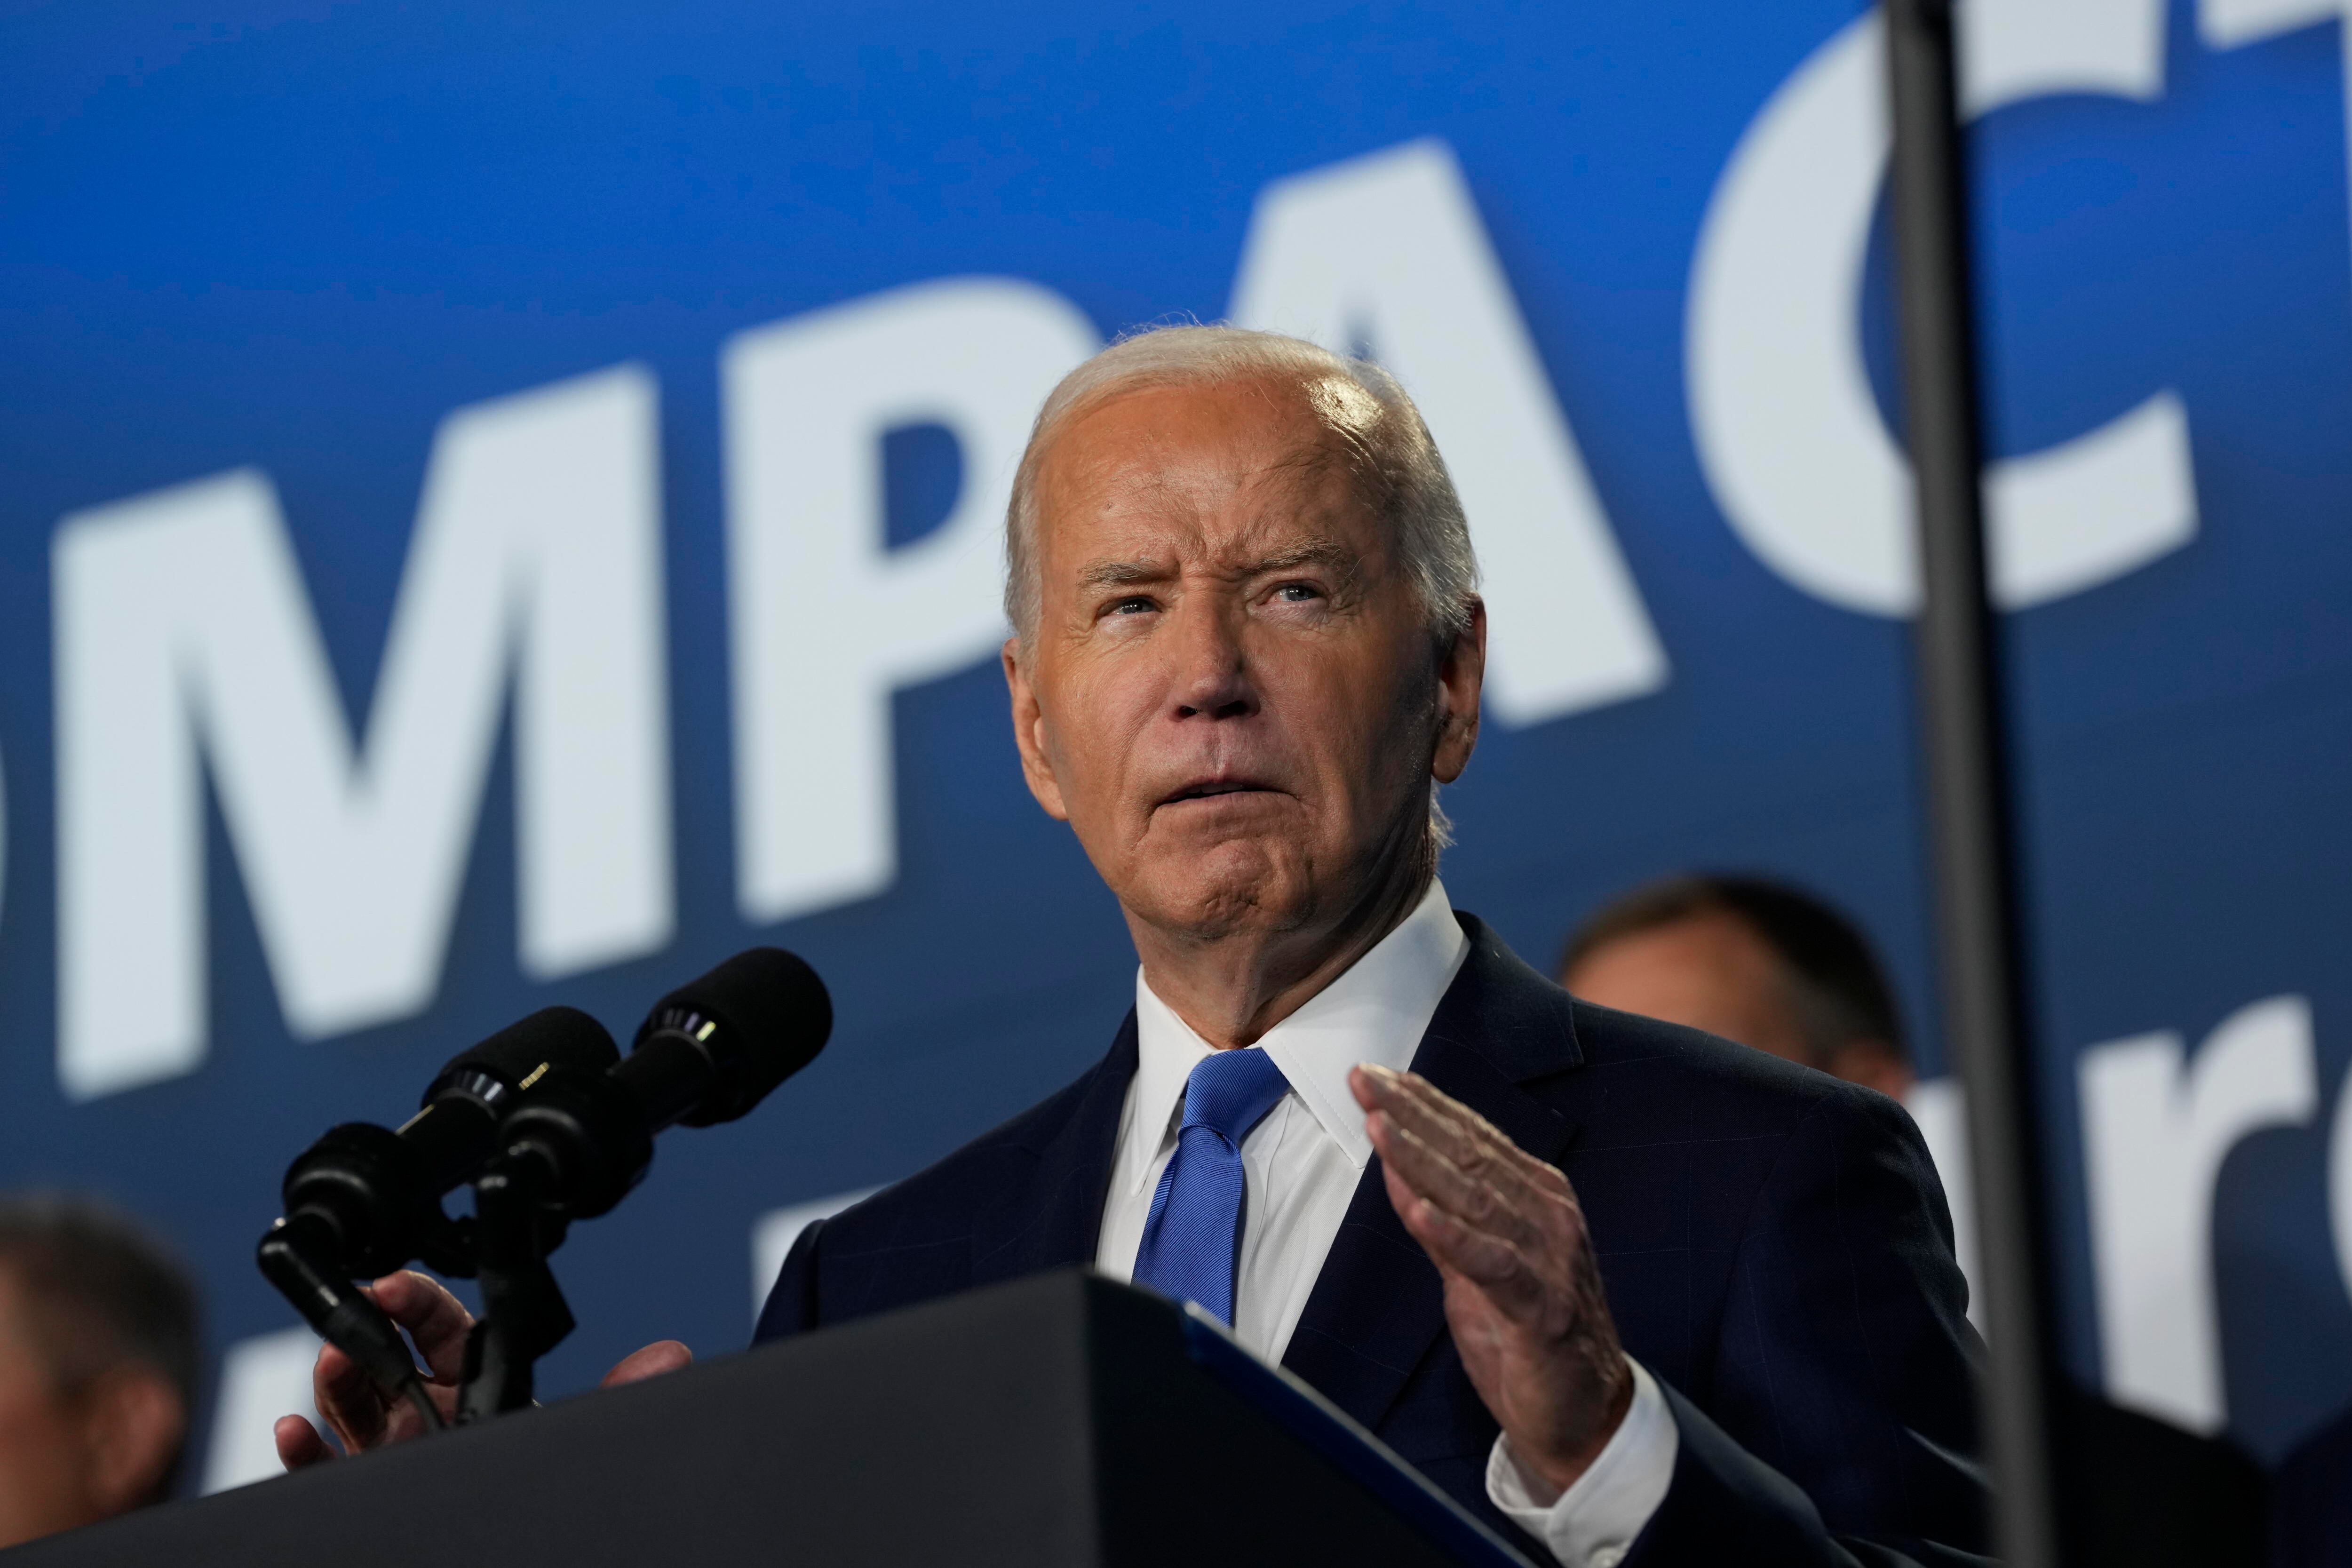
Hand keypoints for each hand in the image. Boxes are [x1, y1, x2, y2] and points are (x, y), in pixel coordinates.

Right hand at [273, 1270, 692, 1469]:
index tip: (394, 1285)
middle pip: (386, 1356)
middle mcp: (432, 1418)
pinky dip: (301, 1448)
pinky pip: (323, 1467)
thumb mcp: (569, 1439)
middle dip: (366, 1330)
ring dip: (332, 1377)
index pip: (446, 1328)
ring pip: (348, 1402)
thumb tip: (671, 1358)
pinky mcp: (368, 1490)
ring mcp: (395, 1453)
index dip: (419, 1301)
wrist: (513, 1554)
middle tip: (357, 1318)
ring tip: (332, 1364)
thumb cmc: (542, 1501)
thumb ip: (617, 1396)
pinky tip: (296, 1433)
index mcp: (483, 1393)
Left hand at [1352, 1064, 1631, 1499]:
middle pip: (1469, 1155)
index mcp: (1535, 1195)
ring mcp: (1549, 1259)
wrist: (1583, 1412)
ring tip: (1378, 1126)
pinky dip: (1454, 1237)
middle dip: (1410, 1115)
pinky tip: (1418, 1212)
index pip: (1471, 1138)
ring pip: (1476, 1198)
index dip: (1421, 1104)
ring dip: (1422, 1160)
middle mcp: (1547, 1215)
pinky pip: (1494, 1265)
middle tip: (1363, 1080)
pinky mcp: (1543, 1309)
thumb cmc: (1526, 1332)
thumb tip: (1396, 1168)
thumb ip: (1442, 1220)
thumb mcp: (1474, 1268)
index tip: (1374, 1075)